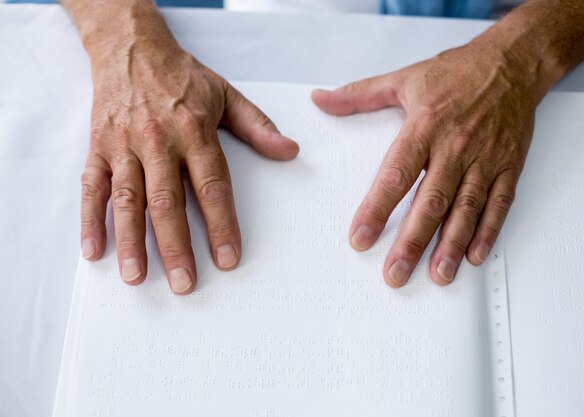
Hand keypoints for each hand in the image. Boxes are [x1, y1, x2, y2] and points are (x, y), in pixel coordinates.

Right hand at [80, 43, 298, 293]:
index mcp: (194, 131)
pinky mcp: (98, 148)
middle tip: (184, 283)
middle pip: (167, 201)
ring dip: (130, 240)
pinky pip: (92, 187)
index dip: (222, 224)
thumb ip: (258, 127)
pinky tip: (94, 250)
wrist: (131, 48)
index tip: (228, 258)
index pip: (211, 185)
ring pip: (127, 199)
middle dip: (175, 246)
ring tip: (136, 277)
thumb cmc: (182, 76)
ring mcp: (123, 146)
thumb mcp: (226, 94)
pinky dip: (90, 219)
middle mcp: (158, 141)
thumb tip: (289, 151)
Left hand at [312, 42, 541, 286]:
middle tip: (395, 274)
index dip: (376, 209)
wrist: (511, 62)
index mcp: (424, 126)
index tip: (360, 238)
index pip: (396, 174)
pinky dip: (488, 231)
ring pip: (466, 208)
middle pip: (431, 201)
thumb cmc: (457, 72)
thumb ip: (359, 95)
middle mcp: (455, 146)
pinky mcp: (508, 166)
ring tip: (437, 275)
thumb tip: (321, 99)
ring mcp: (484, 159)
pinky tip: (473, 255)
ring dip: (451, 245)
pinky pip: (499, 203)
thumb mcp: (403, 78)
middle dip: (412, 241)